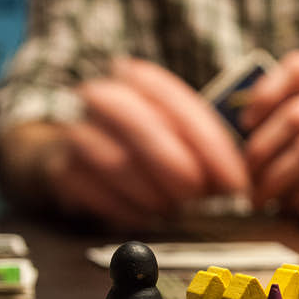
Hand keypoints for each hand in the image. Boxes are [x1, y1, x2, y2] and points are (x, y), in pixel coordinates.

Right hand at [45, 58, 247, 226]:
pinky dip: (127, 211)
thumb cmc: (144, 144)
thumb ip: (206, 149)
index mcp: (138, 79)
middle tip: (197, 196)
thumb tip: (236, 184)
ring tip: (172, 210)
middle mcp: (103, 98)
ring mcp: (77, 132)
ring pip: (116, 163)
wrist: (79, 154)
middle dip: (176, 166)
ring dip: (152, 194)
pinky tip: (146, 218)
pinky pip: (96, 194)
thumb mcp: (179, 134)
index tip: (234, 182)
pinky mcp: (61, 171)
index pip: (176, 103)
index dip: (211, 146)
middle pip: (141, 125)